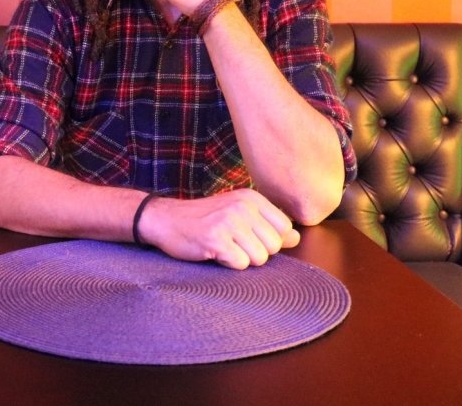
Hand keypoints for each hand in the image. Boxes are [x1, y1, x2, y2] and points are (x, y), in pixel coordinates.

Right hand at [136, 188, 299, 269]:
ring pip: (259, 258)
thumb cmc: (204, 219)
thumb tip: (296, 237)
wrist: (165, 219)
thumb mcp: (237, 214)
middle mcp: (243, 206)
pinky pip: (240, 264)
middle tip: (233, 243)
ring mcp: (229, 222)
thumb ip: (268, 225)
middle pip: (274, 246)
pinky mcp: (216, 239)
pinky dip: (228, 264)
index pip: (284, 228)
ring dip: (241, 259)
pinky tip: (214, 251)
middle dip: (256, 252)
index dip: (269, 240)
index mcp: (251, 198)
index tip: (247, 236)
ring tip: (224, 246)